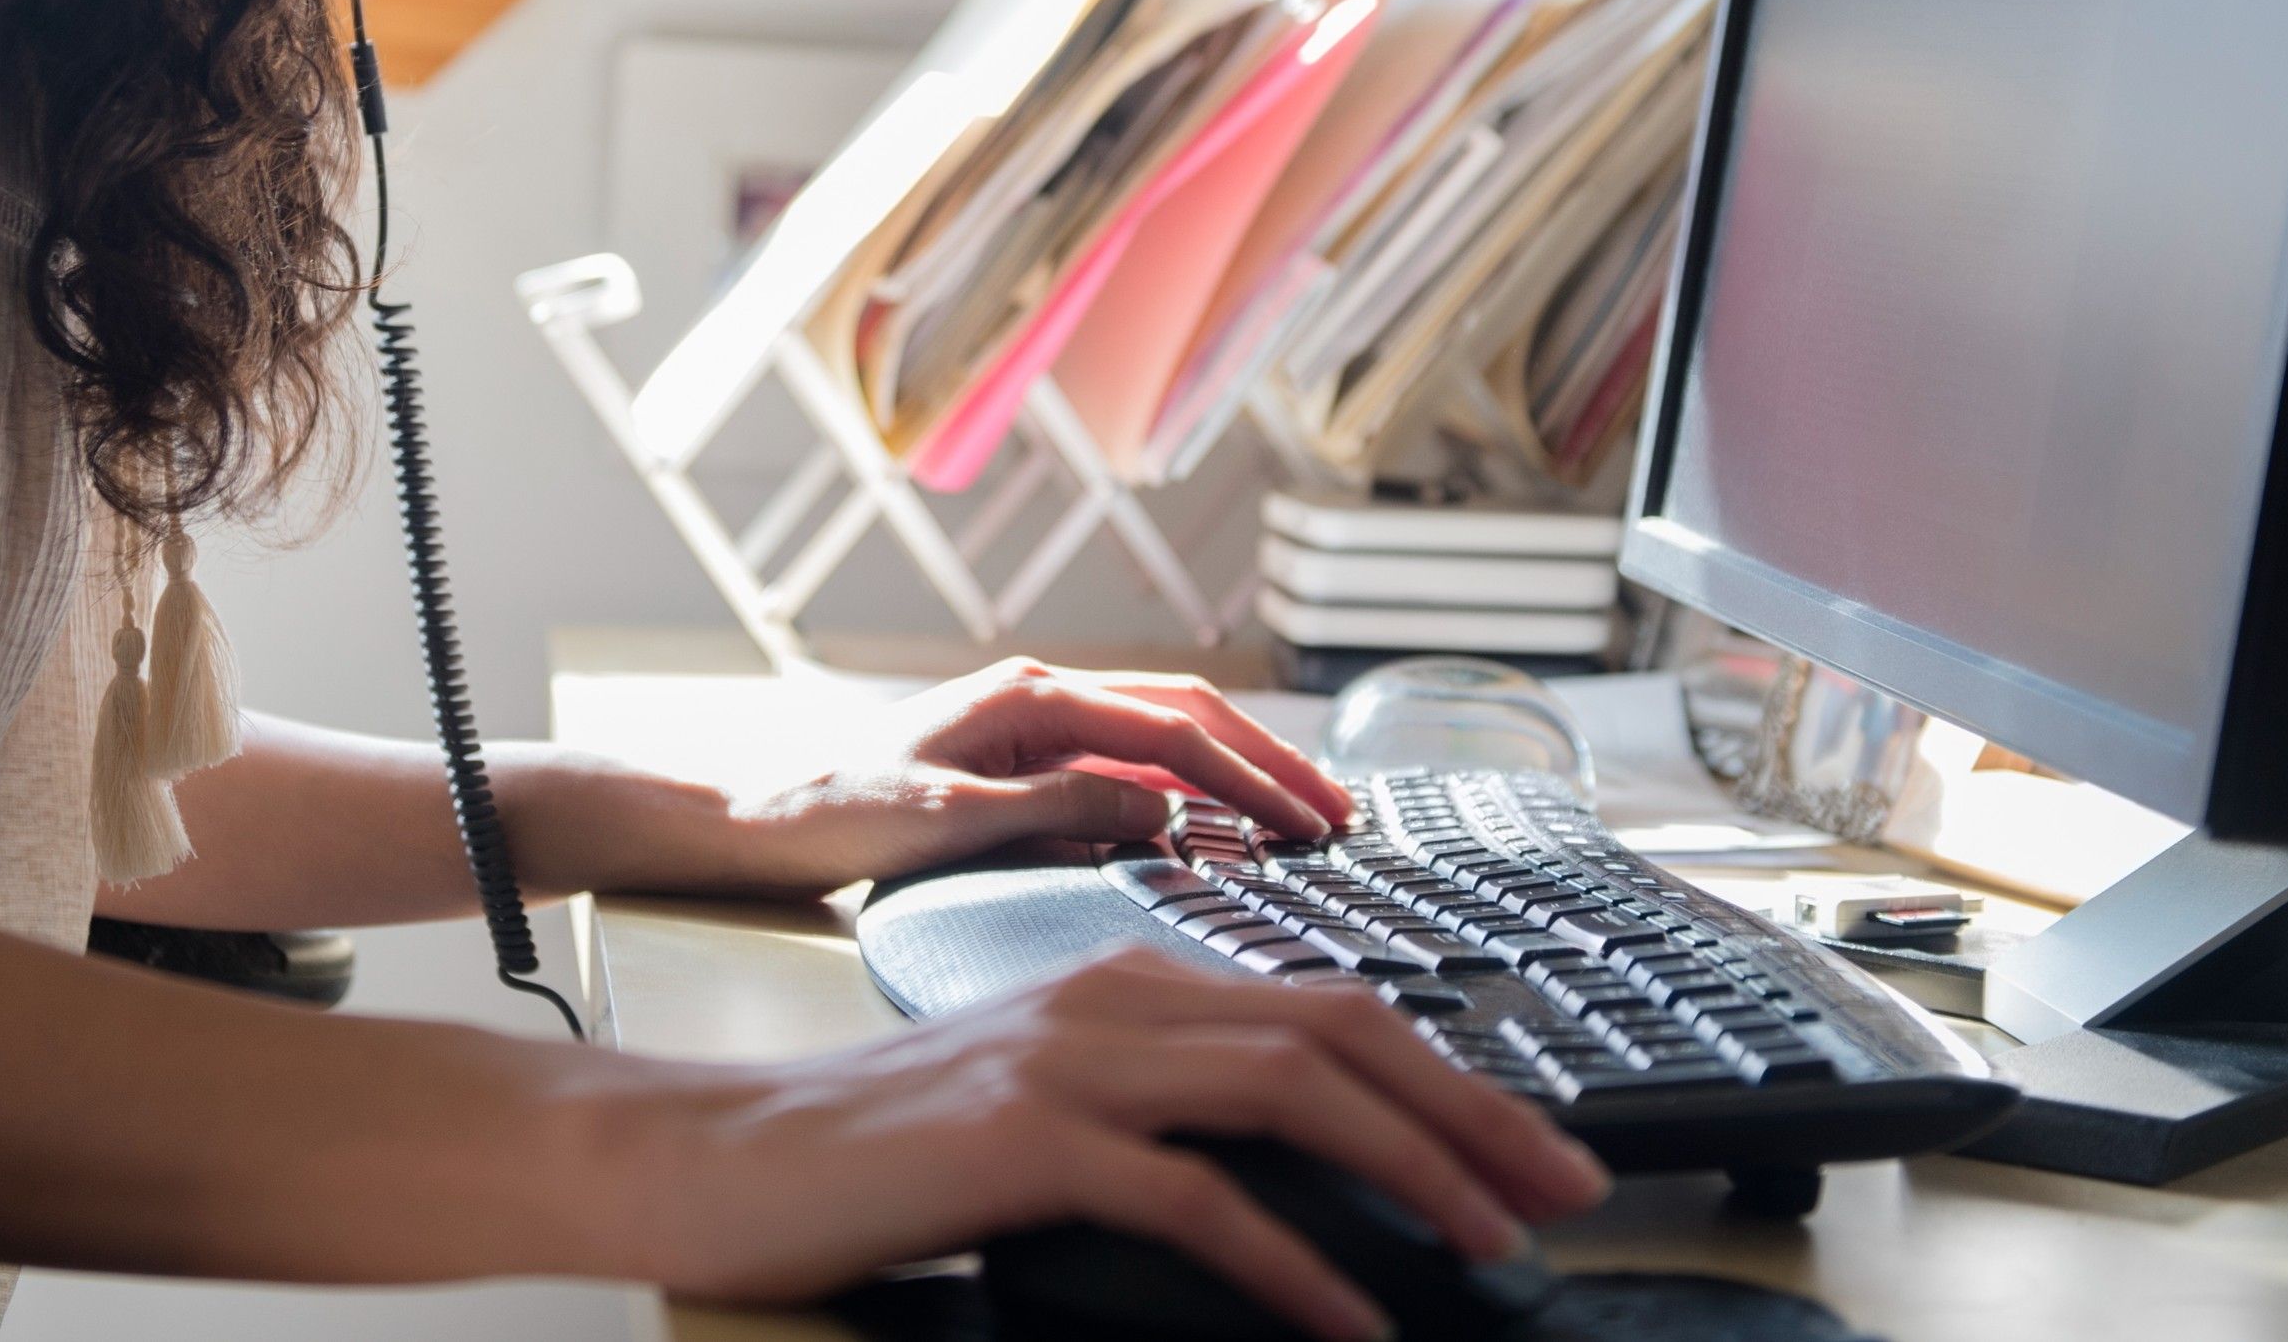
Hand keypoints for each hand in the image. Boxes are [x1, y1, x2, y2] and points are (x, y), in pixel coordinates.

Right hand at [615, 944, 1610, 1340]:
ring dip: (1417, 1170)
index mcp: (1125, 980)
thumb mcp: (1041, 1112)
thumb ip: (1156, 1116)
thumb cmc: (875, 1153)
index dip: (1452, 1072)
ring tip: (1494, 1245)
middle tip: (1569, 1190)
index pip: (1329, 1005)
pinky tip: (1350, 1321)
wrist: (718, 1157)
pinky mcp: (1023, 1138)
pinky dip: (1293, 1263)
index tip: (1537, 1148)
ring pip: (1291, 1092)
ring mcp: (1069, 1060)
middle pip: (1341, 1033)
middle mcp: (1111, 996)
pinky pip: (1197, 1199)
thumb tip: (1296, 1187)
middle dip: (1476, 1111)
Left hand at [717, 654, 1360, 894]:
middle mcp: (1037, 694)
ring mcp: (1031, 720)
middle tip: (1342, 813)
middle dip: (1272, 760)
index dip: (1253, 780)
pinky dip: (1192, 781)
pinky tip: (1222, 815)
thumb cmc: (830, 819)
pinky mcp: (1022, 754)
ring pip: (1166, 729)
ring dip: (1240, 766)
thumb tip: (1163, 806)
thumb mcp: (947, 821)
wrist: (754, 821)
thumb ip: (1058, 808)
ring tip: (1306, 809)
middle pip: (1188, 713)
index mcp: (1027, 698)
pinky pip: (1130, 756)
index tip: (1314, 825)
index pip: (1174, 734)